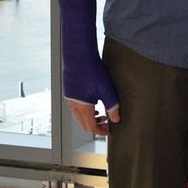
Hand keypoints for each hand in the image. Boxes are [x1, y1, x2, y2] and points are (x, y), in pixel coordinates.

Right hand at [59, 0, 120, 135]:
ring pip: (79, 116)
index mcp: (83, 107)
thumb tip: (117, 119)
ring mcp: (70, 99)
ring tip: (102, 113)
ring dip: (90, 118)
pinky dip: (85, 111)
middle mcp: (74, 105)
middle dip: (95, 126)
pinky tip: (94, 102)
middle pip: (83, 124)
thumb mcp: (107, 90)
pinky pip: (76, 108)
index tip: (109, 131)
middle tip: (107, 122)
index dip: (100, 131)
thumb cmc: (93, 72)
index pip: (91, 127)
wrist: (79, 56)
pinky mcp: (69, 92)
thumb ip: (113, 106)